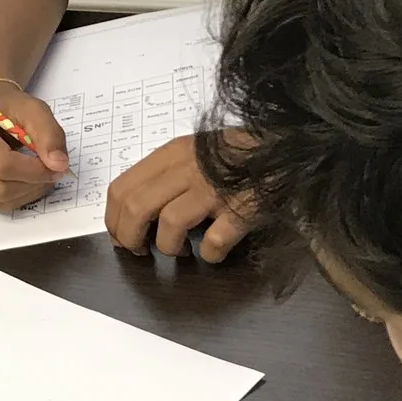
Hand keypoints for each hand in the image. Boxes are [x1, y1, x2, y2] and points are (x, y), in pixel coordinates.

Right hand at [0, 86, 69, 210]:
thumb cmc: (7, 107)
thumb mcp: (33, 109)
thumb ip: (49, 134)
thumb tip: (58, 165)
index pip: (2, 164)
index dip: (34, 171)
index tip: (56, 167)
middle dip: (32, 185)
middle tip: (52, 173)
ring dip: (26, 193)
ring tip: (40, 176)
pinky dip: (15, 196)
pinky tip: (24, 181)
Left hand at [102, 130, 258, 258]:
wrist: (287, 147)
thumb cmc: (238, 153)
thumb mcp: (194, 152)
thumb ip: (166, 173)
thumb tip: (135, 211)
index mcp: (171, 154)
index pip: (121, 188)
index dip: (114, 220)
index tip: (122, 237)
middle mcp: (187, 168)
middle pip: (136, 208)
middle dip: (131, 239)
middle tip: (142, 251)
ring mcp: (215, 188)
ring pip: (169, 225)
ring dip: (168, 248)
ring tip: (181, 251)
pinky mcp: (242, 208)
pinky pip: (214, 240)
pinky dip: (209, 254)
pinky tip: (213, 251)